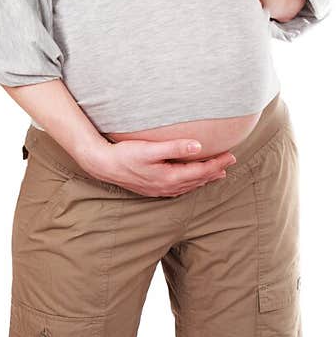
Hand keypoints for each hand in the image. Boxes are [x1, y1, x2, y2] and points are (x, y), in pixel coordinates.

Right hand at [86, 138, 236, 197]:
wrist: (104, 165)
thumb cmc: (125, 154)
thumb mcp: (150, 148)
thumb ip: (175, 147)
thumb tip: (198, 146)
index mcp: (170, 177)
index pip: (201, 171)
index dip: (217, 163)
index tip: (231, 155)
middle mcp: (167, 186)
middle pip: (198, 179)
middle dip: (215, 170)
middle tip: (230, 161)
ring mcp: (160, 189)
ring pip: (190, 185)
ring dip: (205, 178)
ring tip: (217, 173)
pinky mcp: (154, 189)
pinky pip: (179, 188)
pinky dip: (191, 183)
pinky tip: (191, 181)